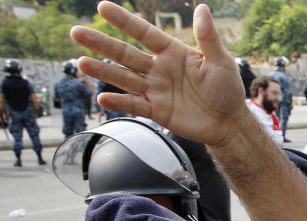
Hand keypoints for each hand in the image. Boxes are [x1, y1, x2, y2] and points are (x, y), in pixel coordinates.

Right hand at [70, 1, 245, 146]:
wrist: (229, 123)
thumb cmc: (227, 90)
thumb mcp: (221, 62)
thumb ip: (209, 38)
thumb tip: (202, 8)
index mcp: (172, 52)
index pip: (144, 33)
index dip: (124, 21)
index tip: (103, 7)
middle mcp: (159, 69)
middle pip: (125, 54)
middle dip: (101, 43)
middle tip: (76, 32)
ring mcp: (156, 90)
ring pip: (124, 78)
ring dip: (103, 71)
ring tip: (81, 62)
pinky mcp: (157, 111)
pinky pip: (135, 105)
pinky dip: (119, 102)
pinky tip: (103, 96)